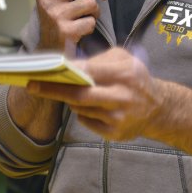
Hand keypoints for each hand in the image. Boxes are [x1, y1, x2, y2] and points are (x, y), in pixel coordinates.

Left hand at [27, 47, 163, 140]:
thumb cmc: (135, 77)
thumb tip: (69, 65)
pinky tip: (90, 107)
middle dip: (53, 90)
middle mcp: (122, 96)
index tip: (42, 71)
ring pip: (81, 108)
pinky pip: (87, 121)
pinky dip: (82, 112)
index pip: (87, 71)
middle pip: (79, 95)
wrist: (158, 108)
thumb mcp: (123, 59)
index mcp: (124, 73)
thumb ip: (98, 59)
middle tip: (32, 86)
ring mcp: (118, 117)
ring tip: (66, 92)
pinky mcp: (115, 133)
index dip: (64, 72)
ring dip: (70, 99)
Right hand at [35, 0, 107, 52]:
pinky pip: (90, 21)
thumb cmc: (55, 23)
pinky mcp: (65, 31)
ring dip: (96, 10)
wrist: (47, 52)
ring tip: (90, 16)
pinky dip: (91, 25)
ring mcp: (56, 16)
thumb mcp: (53, 1)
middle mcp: (48, 1)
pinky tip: (83, 29)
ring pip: (89, 2)